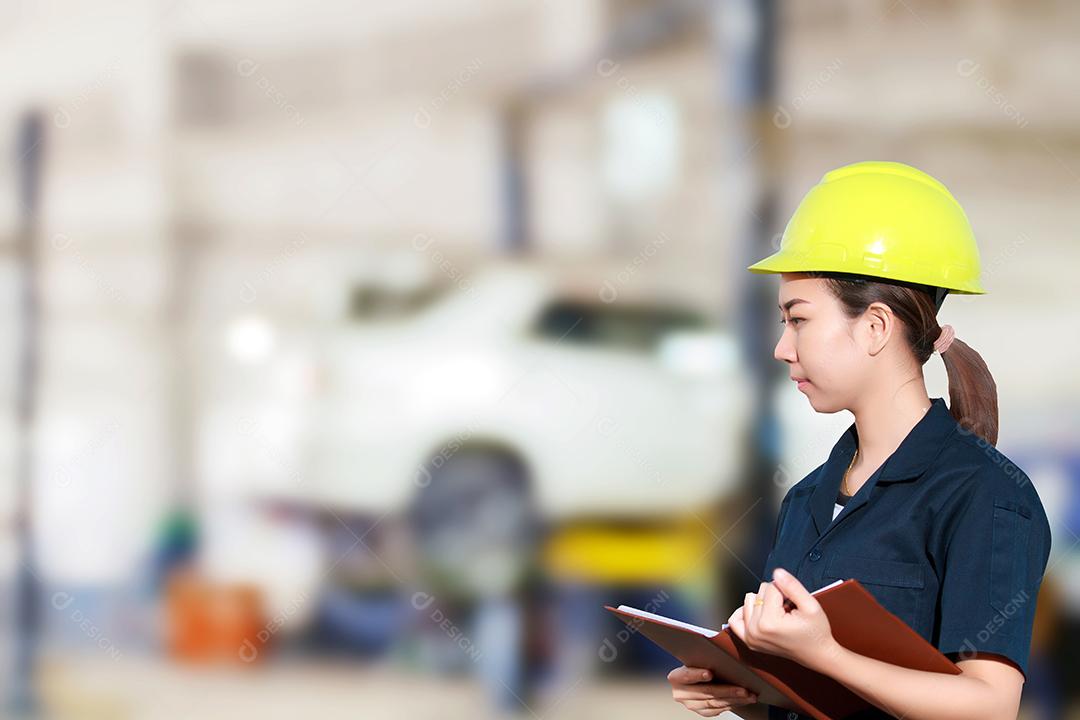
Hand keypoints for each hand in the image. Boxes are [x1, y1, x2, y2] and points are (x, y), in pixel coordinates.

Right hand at [667, 665, 757, 716]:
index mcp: (676, 677)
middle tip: (743, 689)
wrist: (692, 679)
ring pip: (715, 703)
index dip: (697, 674)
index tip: (710, 673)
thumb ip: (703, 656)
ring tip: (748, 695)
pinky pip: (718, 710)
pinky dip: (732, 705)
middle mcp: (681, 694)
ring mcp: (691, 705)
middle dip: (727, 691)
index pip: (686, 676)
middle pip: (706, 692)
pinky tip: (743, 700)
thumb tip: (723, 640)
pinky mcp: (702, 712)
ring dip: (734, 699)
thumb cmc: (696, 664)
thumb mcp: (694, 658)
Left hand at [726, 567, 841, 671]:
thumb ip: (792, 586)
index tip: (794, 603)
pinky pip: (735, 619)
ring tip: (779, 614)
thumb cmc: (816, 633)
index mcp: (769, 623)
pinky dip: (746, 611)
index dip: (786, 591)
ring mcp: (750, 637)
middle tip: (788, 611)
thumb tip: (777, 572)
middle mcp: (755, 631)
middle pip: (760, 592)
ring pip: (749, 600)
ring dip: (764, 603)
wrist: (817, 654)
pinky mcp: (748, 641)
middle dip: (776, 597)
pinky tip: (760, 613)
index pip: (771, 587)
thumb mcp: (811, 605)